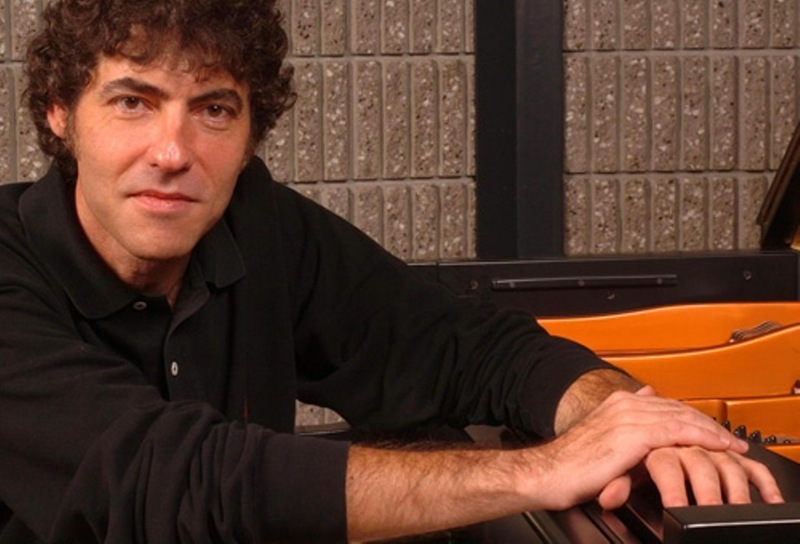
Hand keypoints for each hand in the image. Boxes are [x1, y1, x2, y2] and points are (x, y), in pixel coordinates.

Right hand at [527, 386, 753, 509]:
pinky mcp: (632, 436)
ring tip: (732, 444)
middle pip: (679, 408)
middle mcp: (624, 404)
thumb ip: (625, 425)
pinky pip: (677, 433)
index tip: (712, 430)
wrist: (548, 473)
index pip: (667, 405)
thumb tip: (645, 410)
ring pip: (683, 418)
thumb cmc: (570, 464)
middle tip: (732, 439)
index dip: (693, 417)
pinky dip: (701, 438)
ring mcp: (629, 417)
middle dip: (708, 423)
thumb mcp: (602, 438)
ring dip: (712, 430)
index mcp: (618, 403)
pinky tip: (716, 446)